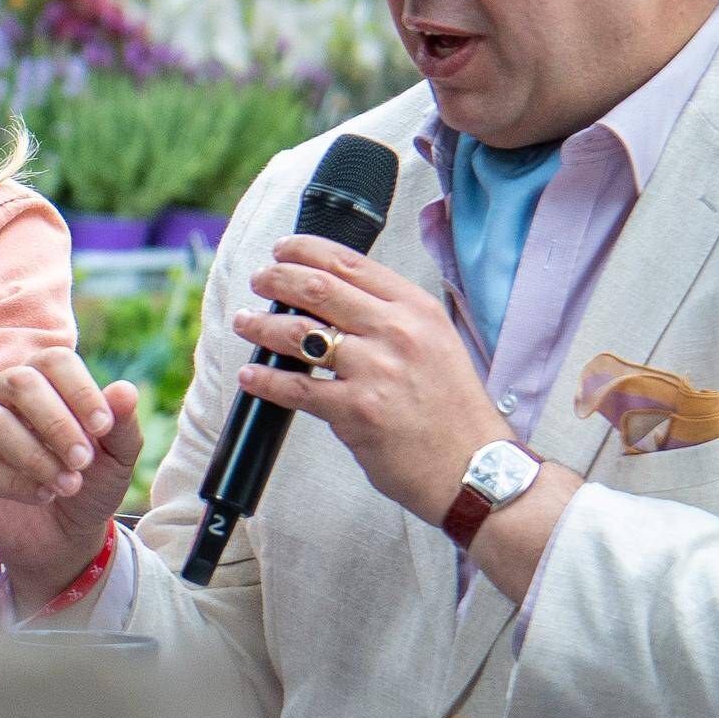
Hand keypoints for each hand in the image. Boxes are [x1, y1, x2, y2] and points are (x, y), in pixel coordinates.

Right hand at [0, 345, 144, 605]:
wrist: (65, 537)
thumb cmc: (90, 484)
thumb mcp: (117, 459)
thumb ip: (121, 425)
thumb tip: (125, 390)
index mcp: (45, 380)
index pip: (54, 361)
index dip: (80, 390)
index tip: (104, 428)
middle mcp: (3, 393)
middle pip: (19, 382)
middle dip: (55, 423)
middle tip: (83, 461)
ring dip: (34, 456)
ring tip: (66, 486)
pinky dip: (9, 481)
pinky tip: (39, 496)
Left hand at [224, 238, 517, 527]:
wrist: (472, 467)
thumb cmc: (450, 408)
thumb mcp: (437, 343)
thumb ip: (392, 317)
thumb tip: (333, 297)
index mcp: (418, 309)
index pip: (351, 263)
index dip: (306, 251)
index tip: (282, 250)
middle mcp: (397, 332)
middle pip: (317, 288)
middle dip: (276, 279)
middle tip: (258, 281)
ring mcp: (375, 370)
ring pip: (298, 334)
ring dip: (262, 325)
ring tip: (245, 322)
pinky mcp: (355, 411)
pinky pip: (295, 388)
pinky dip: (264, 381)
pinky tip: (250, 376)